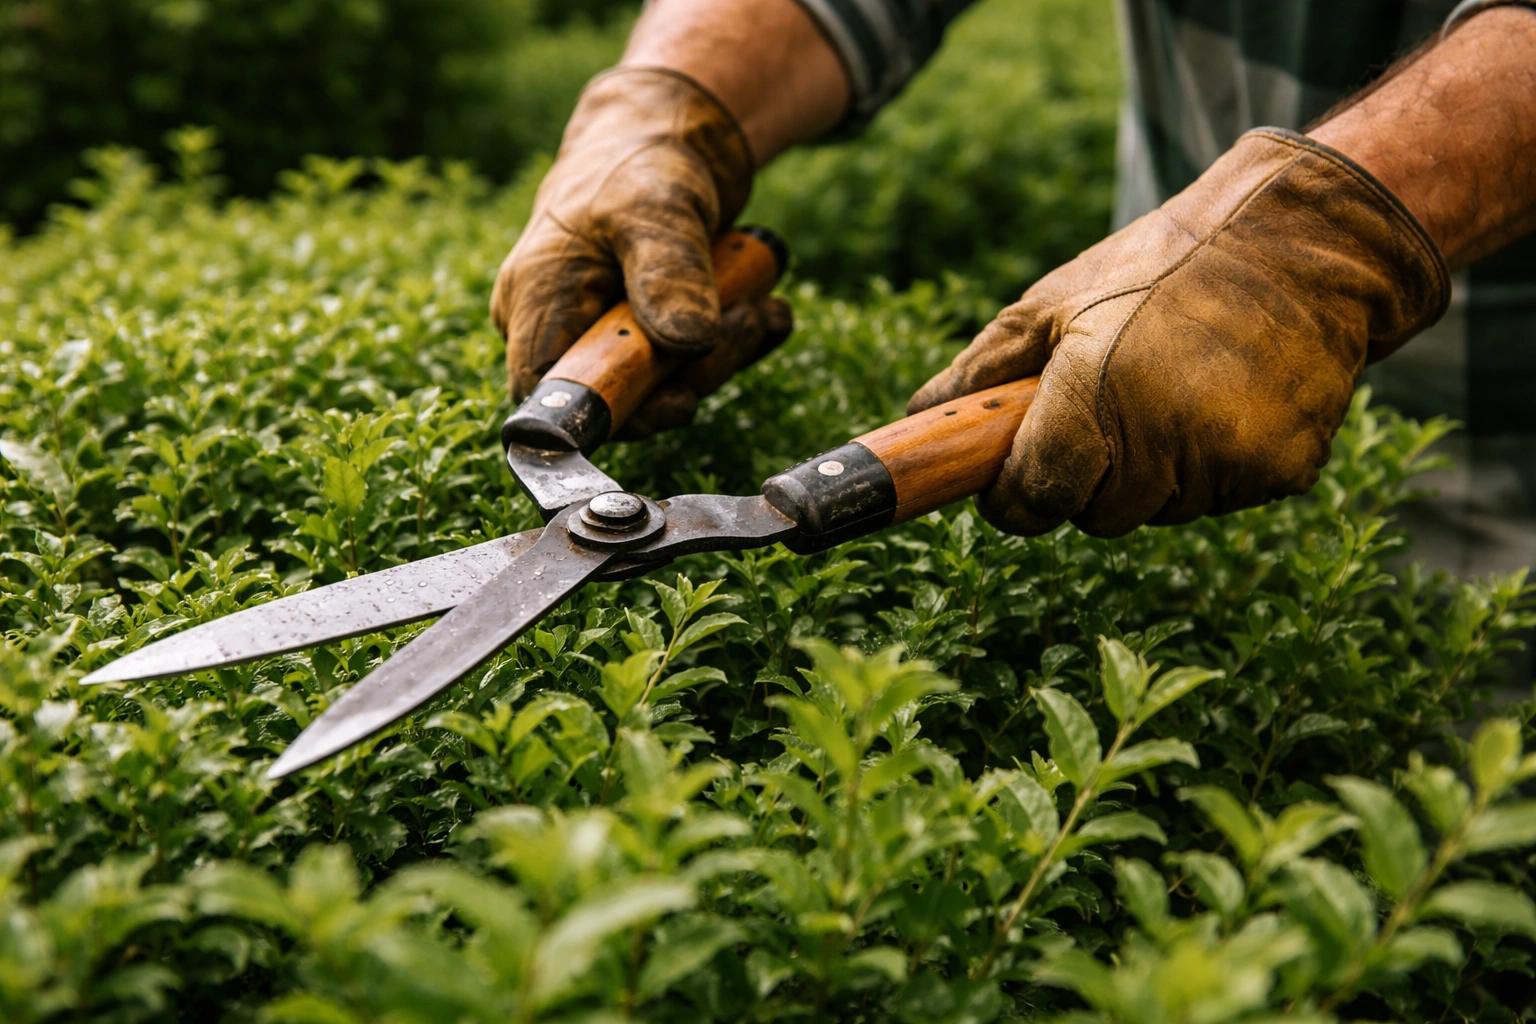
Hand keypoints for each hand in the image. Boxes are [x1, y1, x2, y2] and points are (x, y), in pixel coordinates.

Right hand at [491, 66, 788, 434]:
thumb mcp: (656, 209)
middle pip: (618, 397)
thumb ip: (669, 274)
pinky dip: (735, 345)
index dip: (606, 413)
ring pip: (664, 388)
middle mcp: (563, 326)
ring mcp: (607, 334)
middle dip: (691, 376)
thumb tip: (687, 343)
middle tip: (744, 324)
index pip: (547, 392)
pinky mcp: (651, 336)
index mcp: (536, 299)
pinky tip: (768, 310)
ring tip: (762, 308)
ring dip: (723, 356)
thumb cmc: (640, 162)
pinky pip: (691, 366)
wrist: (670, 136)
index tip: (677, 399)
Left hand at [910, 129, 1448, 535]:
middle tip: (1109, 405)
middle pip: (1094, 515)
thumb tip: (916, 419)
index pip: (1035, 498)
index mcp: (1095, 390)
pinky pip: (1218, 499)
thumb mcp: (1054, 301)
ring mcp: (1228, 459)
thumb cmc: (1163, 266)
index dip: (1015, 494)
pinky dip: (1208, 467)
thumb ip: (981, 371)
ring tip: (1174, 390)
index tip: (1013, 477)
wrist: (1304, 244)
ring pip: (1156, 511)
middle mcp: (1163, 434)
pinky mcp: (1282, 471)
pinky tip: (1223, 401)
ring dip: (1150, 472)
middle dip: (1085, 476)